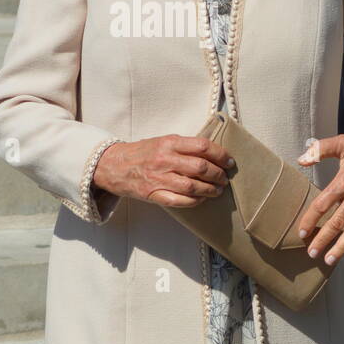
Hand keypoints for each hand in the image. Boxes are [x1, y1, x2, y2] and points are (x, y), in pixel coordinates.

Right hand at [92, 134, 232, 207]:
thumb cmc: (142, 153)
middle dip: (218, 174)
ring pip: (193, 186)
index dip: (220, 155)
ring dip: (210, 190)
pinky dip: (195, 201)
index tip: (229, 161)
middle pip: (201, 168)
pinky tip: (201, 199)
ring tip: (217, 190)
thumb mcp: (163, 142)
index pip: (203, 147)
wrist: (114, 165)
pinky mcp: (154, 194)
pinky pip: (180, 201)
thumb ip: (184, 146)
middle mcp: (165, 159)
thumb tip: (212, 154)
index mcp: (169, 143)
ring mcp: (159, 178)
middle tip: (225, 178)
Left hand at [295, 132, 343, 267]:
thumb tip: (300, 160)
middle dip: (324, 240)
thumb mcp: (343, 143)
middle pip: (338, 223)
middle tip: (311, 253)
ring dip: (341, 247)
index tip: (302, 233)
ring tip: (328, 261)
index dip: (311, 219)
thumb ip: (320, 149)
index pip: (323, 204)